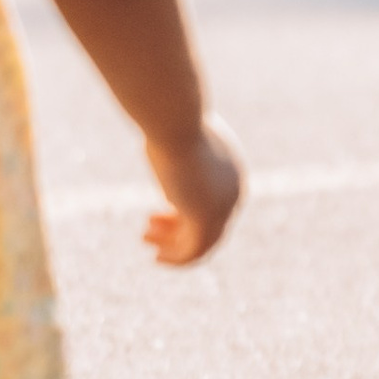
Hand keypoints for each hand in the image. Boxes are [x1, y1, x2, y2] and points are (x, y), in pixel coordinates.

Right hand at [143, 118, 243, 267]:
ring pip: (203, 241)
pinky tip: (157, 259)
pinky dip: (177, 258)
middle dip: (175, 229)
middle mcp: (234, 191)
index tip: (154, 214)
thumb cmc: (169, 122)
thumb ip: (174, 155)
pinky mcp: (208, 218)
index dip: (182, 214)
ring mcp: (224, 206)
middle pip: (210, 224)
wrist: (175, 120)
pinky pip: (195, 250)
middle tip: (146, 229)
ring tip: (144, 238)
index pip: (213, 205)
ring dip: (173, 246)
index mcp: (232, 172)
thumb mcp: (173, 138)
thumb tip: (163, 158)